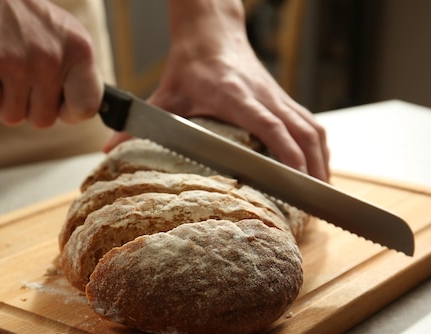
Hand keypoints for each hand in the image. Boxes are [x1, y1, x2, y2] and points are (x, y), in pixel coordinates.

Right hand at [0, 0, 102, 126]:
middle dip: (28, 105)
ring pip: (12, 116)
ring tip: (1, 67)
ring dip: (3, 99)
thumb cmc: (23, 19)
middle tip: (19, 75)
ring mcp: (17, 61)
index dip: (68, 111)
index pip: (87, 107)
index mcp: (80, 50)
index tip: (57, 101)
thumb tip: (84, 110)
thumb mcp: (65, 36)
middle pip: (43, 120)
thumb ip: (77, 73)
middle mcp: (52, 57)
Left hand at [104, 0, 328, 180]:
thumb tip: (109, 149)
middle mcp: (263, 95)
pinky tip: (317, 166)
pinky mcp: (282, 97)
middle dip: (311, 169)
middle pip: (301, 132)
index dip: (287, 153)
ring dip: (320, 160)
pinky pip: (310, 122)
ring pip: (312, 128)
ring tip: (320, 193)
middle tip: (312, 204)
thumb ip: (139, 122)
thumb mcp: (164, 94)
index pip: (270, 126)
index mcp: (235, 96)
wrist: (211, 32)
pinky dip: (318, 147)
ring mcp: (277, 95)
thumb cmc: (189, 65)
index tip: (296, 181)